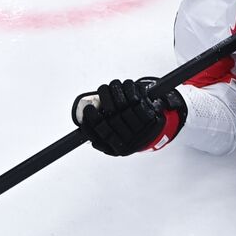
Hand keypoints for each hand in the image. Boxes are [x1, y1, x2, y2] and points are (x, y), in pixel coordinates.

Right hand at [71, 78, 186, 155]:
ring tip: (113, 87)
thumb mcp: (111, 146)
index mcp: (119, 148)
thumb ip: (97, 140)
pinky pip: (136, 97)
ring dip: (115, 90)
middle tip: (102, 90)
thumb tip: (84, 126)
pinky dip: (129, 88)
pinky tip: (126, 86)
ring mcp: (141, 127)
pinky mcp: (149, 114)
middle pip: (112, 113)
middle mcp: (130, 139)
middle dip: (104, 97)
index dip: (91, 118)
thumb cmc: (127, 135)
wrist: (152, 132)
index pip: (101, 132)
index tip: (88, 108)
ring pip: (123, 102)